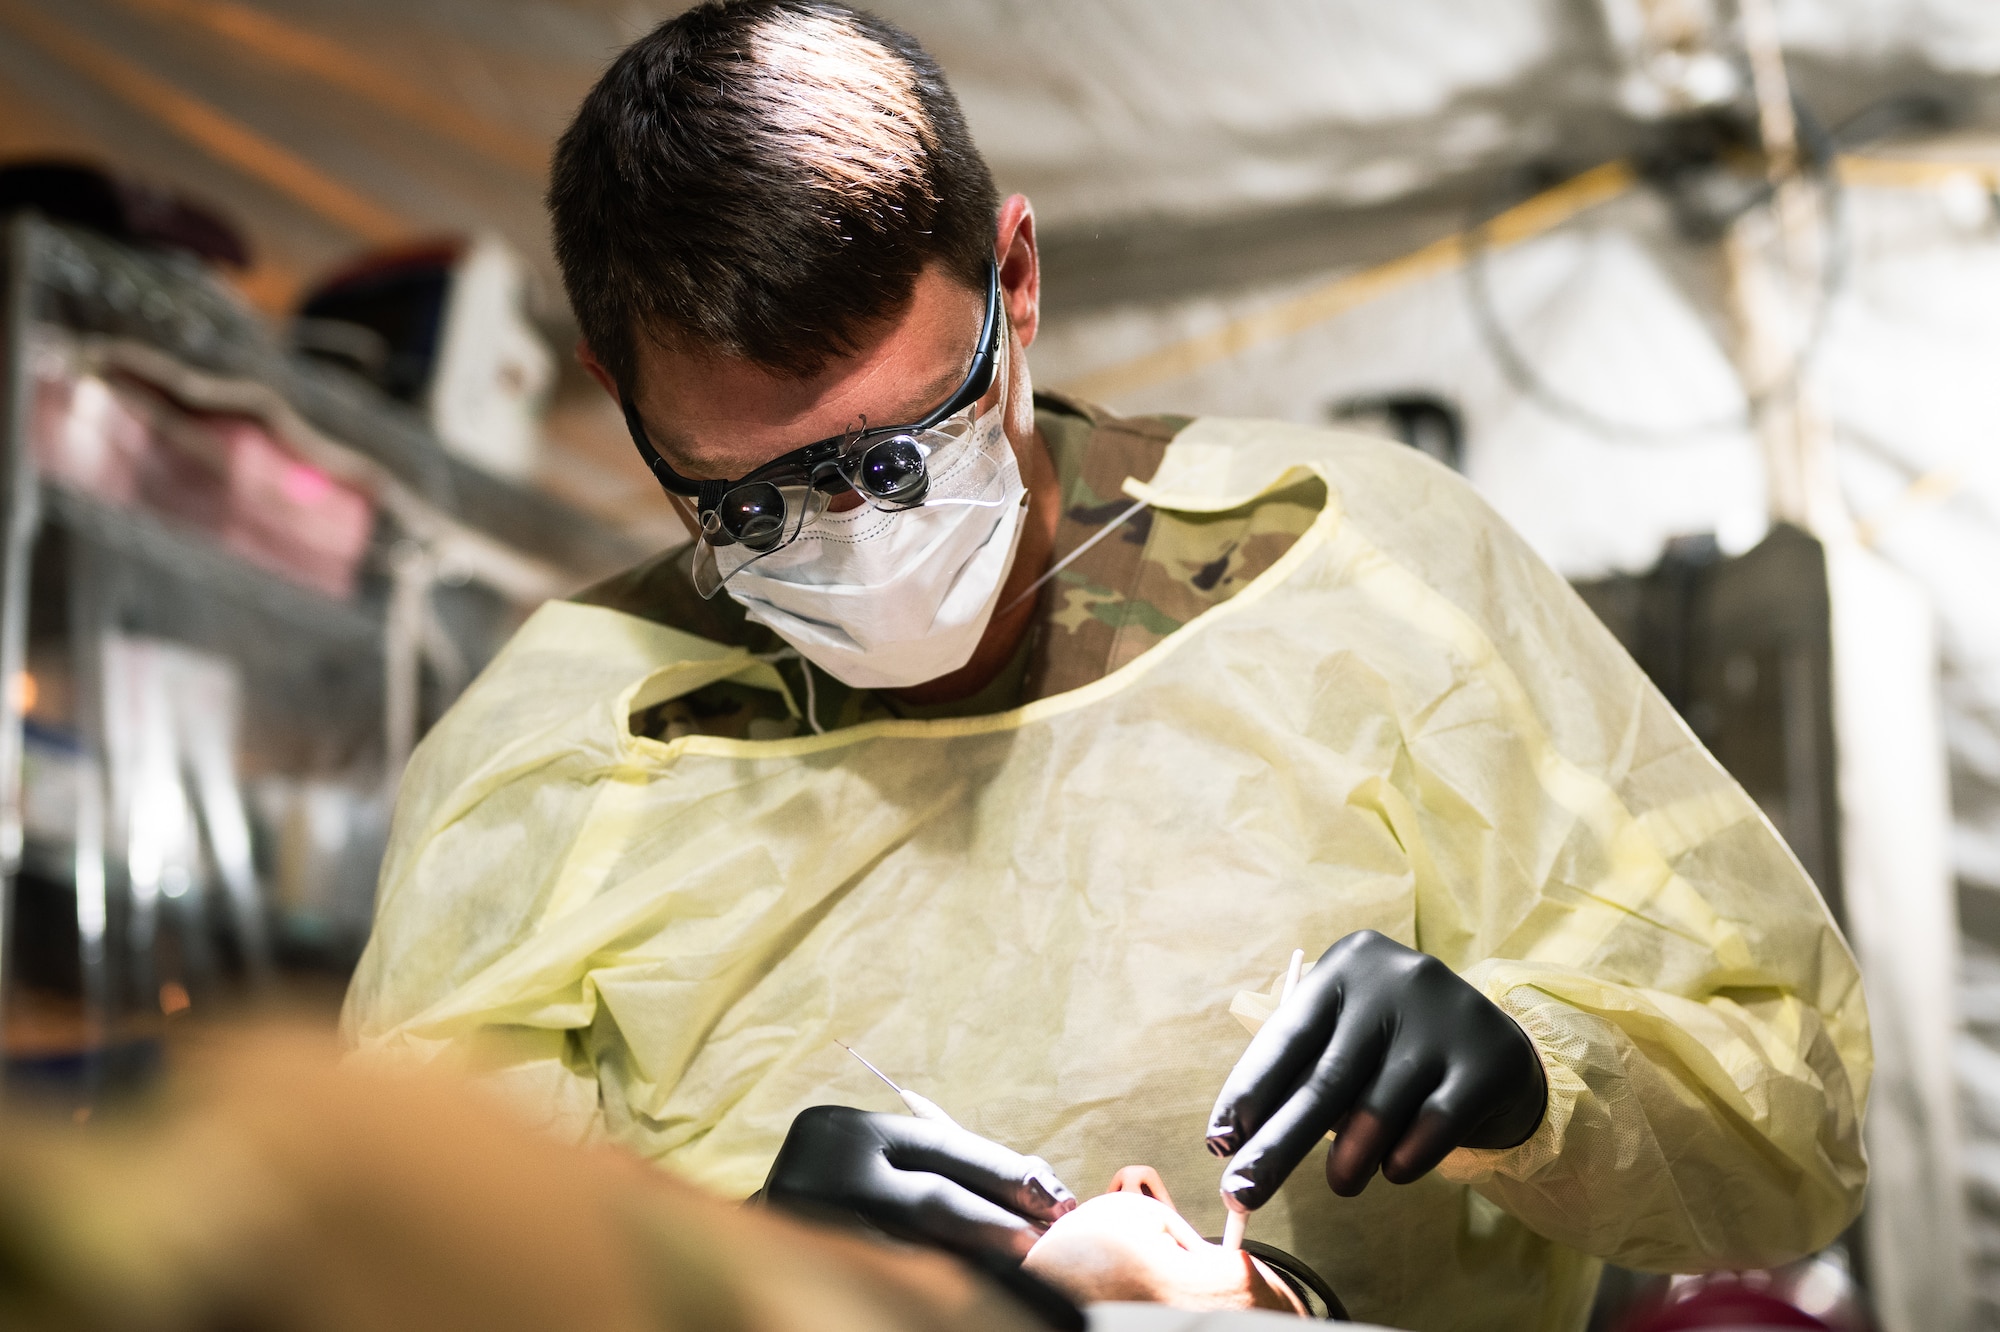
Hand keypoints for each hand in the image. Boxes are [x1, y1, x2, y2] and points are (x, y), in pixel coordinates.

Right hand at [763, 1105, 1076, 1259]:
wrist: (737, 1250)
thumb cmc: (831, 1197)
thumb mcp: (873, 1160)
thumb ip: (932, 1158)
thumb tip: (1032, 1177)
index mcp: (847, 1128)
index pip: (942, 1146)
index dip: (1003, 1172)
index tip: (1052, 1191)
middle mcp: (828, 1168)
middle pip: (934, 1196)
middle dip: (999, 1218)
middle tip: (1050, 1235)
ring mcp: (817, 1220)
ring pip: (919, 1245)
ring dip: (978, 1258)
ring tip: (1024, 1264)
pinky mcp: (816, 1262)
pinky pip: (896, 1275)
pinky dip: (940, 1281)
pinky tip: (977, 1289)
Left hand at [1205, 931, 1545, 1207]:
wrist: (1494, 1047)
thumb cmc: (1393, 1048)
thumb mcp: (1346, 1039)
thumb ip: (1302, 1075)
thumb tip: (1239, 1140)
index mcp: (1345, 966)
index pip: (1285, 1037)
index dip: (1247, 1094)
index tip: (1217, 1144)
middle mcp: (1395, 981)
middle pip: (1324, 1080)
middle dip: (1276, 1147)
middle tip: (1241, 1195)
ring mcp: (1446, 1018)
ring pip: (1378, 1108)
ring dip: (1349, 1161)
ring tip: (1339, 1185)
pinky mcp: (1488, 1061)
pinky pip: (1433, 1126)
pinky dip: (1405, 1158)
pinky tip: (1394, 1170)